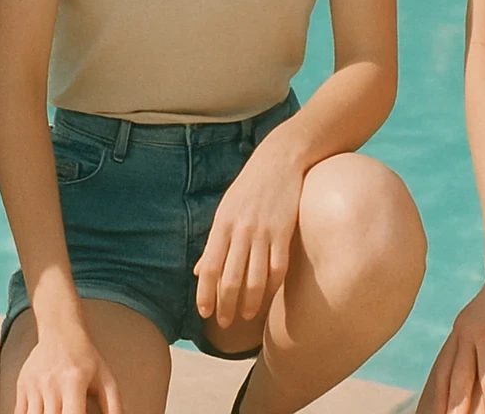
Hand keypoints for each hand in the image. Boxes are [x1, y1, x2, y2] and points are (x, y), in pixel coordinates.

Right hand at [13, 318, 122, 413]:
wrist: (60, 331)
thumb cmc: (85, 357)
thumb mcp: (106, 378)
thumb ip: (114, 405)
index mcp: (74, 381)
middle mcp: (51, 384)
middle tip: (70, 412)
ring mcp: (33, 385)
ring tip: (57, 410)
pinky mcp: (21, 386)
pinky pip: (20, 413)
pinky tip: (43, 412)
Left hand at [193, 141, 303, 327]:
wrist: (280, 160)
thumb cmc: (249, 187)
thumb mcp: (225, 210)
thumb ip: (214, 243)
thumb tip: (199, 271)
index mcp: (222, 225)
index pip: (210, 267)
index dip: (205, 293)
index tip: (204, 313)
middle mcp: (241, 230)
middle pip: (231, 278)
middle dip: (226, 305)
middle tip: (224, 324)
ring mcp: (264, 232)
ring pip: (255, 277)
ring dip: (249, 302)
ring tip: (245, 316)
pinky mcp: (285, 232)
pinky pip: (278, 267)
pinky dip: (272, 286)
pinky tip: (268, 297)